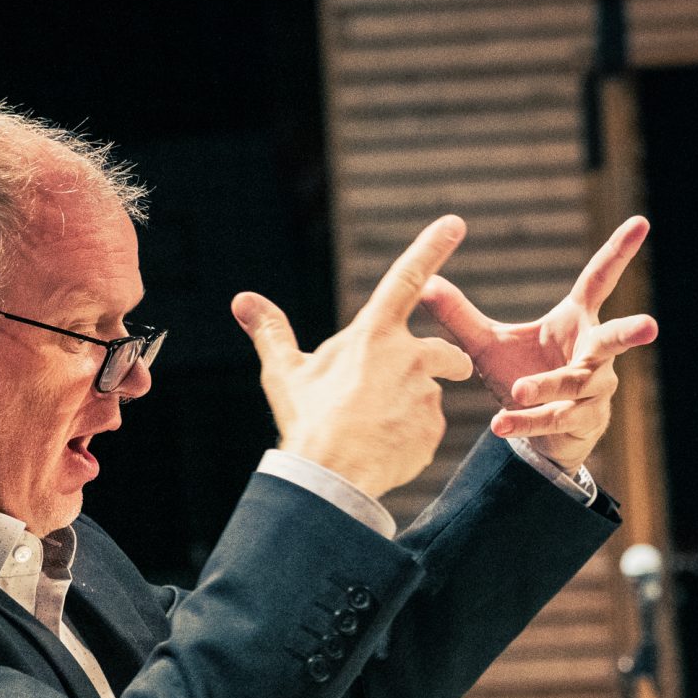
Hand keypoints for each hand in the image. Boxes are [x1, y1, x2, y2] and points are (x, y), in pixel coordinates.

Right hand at [233, 216, 476, 500]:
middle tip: (405, 387)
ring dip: (414, 405)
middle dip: (445, 364)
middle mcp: (409, 357)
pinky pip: (428, 429)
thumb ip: (271, 332)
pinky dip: (410, 437)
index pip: (408, 278)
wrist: (329, 475)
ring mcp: (425, 394)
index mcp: (374, 334)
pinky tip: (383, 449)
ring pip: (431, 394)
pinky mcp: (433, 429)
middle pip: (447, 352)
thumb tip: (242, 300)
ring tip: (377, 427)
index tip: (455, 222)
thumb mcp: (285, 373)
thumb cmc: (306, 418)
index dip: (432, 247)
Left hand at [418, 215, 659, 472]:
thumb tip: (424, 283)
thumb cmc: (524, 376)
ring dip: (548, 384)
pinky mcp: (583, 421)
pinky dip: (526, 421)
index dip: (619, 251)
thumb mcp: (487, 344)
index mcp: (576, 321)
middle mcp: (593, 353)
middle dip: (631, 332)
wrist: (543, 436)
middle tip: (650, 326)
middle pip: (614, 339)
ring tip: (521, 389)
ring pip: (575, 383)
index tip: (642, 222)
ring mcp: (594, 389)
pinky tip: (500, 423)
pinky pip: (555, 418)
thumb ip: (458, 316)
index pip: (600, 280)